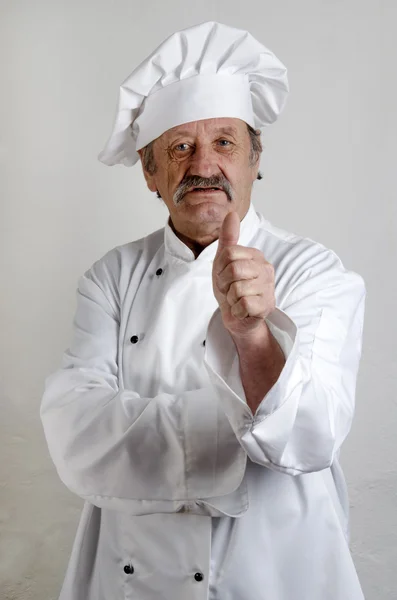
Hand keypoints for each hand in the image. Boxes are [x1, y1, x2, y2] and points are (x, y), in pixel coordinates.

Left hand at [212, 210, 275, 338]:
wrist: (237, 317)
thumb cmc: (230, 288)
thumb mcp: (223, 261)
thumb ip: (228, 238)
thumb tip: (231, 213)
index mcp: (255, 256)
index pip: (229, 253)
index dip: (219, 268)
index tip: (223, 276)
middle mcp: (266, 269)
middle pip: (233, 270)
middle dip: (224, 283)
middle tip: (229, 289)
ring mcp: (269, 287)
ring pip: (238, 288)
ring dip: (230, 298)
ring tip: (236, 299)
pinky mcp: (267, 305)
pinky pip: (244, 303)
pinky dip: (237, 310)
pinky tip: (242, 310)